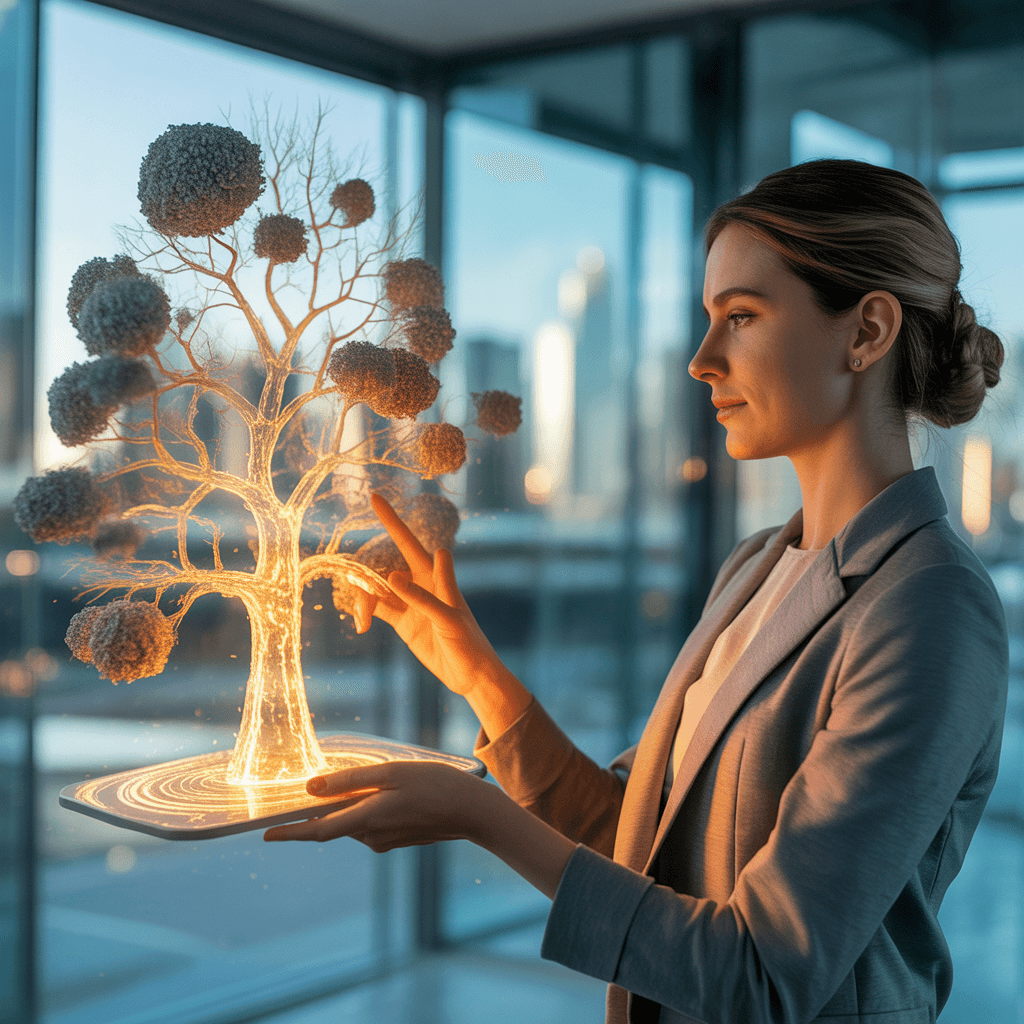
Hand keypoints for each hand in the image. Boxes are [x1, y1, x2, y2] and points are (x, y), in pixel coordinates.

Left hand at [262, 761, 482, 848]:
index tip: (265, 834)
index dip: (289, 834)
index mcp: (368, 820)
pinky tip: (384, 792)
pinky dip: (366, 810)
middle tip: (306, 791)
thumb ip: (350, 782)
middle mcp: (372, 837)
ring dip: (348, 807)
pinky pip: (371, 824)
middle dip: (320, 811)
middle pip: (335, 823)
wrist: (473, 811)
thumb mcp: (392, 773)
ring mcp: (385, 841)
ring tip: (359, 782)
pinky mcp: (397, 840)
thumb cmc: (435, 785)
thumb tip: (312, 788)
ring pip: (354, 822)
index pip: (318, 832)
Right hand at [353, 492, 507, 696]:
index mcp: (434, 575)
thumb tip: (393, 575)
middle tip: (357, 593)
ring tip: (362, 622)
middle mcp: (420, 583)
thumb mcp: (448, 619)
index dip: (391, 520)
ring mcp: (409, 601)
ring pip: (376, 590)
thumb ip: (423, 598)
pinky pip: (377, 608)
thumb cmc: (468, 643)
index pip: (408, 542)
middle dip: (365, 576)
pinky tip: (361, 625)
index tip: (374, 497)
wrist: (471, 675)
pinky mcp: (403, 621)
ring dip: (364, 600)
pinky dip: (365, 613)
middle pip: (383, 568)